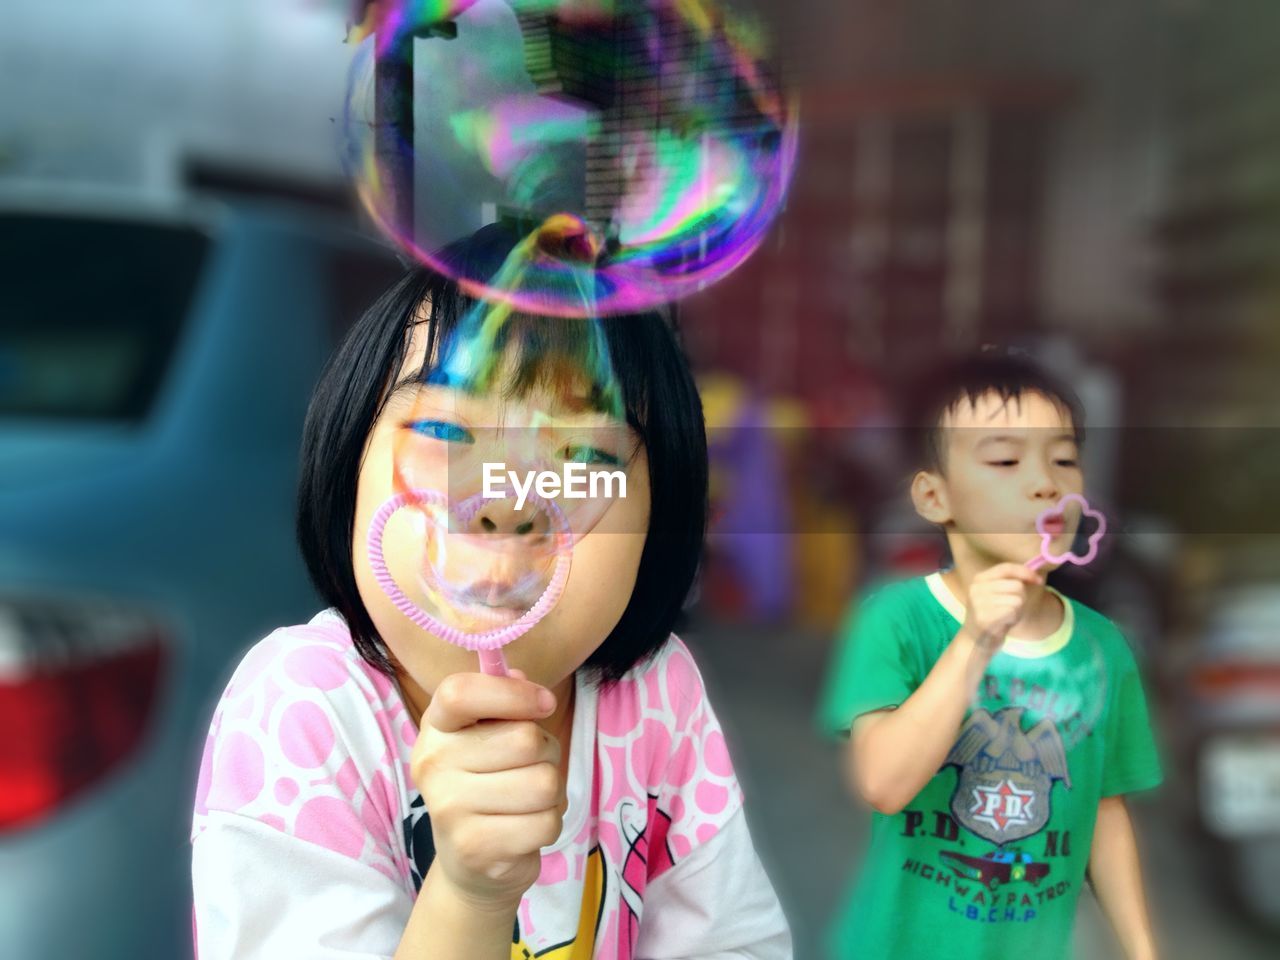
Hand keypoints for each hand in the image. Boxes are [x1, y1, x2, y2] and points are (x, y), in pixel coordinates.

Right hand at [410, 669, 564, 909]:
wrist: (469, 859)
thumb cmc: (489, 781)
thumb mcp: (491, 733)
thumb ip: (506, 701)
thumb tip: (520, 681)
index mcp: (436, 727)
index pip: (460, 693)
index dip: (513, 693)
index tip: (545, 703)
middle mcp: (433, 764)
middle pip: (525, 740)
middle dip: (547, 752)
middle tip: (529, 768)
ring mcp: (449, 809)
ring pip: (543, 783)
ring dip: (551, 792)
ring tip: (527, 800)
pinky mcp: (474, 848)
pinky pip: (545, 823)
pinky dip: (548, 823)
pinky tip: (524, 828)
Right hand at [961, 564, 1044, 652]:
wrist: (975, 640)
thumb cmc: (992, 615)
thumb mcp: (997, 593)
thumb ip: (1012, 582)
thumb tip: (1036, 577)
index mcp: (979, 579)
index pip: (1006, 568)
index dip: (1025, 572)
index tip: (1038, 580)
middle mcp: (977, 588)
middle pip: (1017, 586)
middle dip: (1021, 598)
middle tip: (1010, 608)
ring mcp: (978, 603)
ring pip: (1017, 600)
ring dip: (1017, 610)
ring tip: (1005, 616)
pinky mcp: (984, 618)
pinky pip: (1012, 612)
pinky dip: (1013, 619)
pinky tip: (1004, 623)